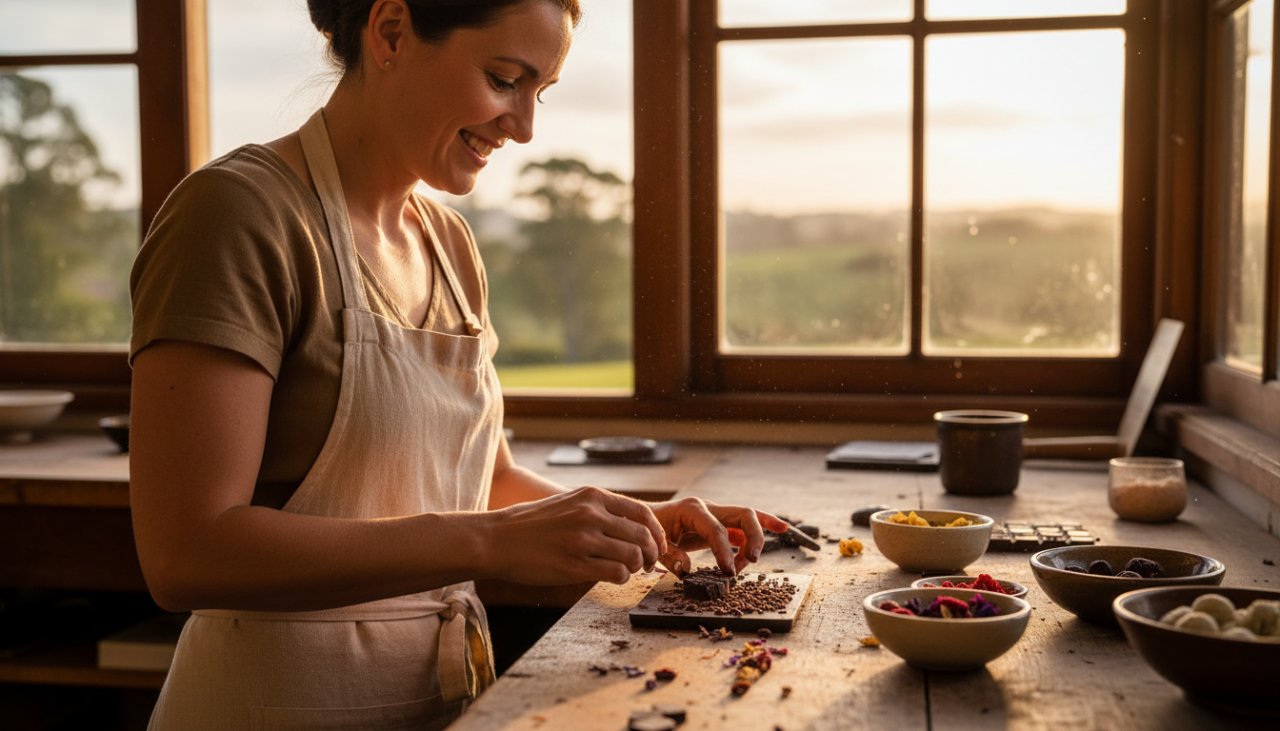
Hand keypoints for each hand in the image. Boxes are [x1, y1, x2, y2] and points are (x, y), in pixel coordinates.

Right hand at [485, 486, 667, 585]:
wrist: (496, 539)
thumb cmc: (530, 524)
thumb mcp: (567, 502)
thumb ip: (596, 509)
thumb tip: (628, 524)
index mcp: (592, 496)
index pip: (641, 513)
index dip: (655, 532)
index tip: (657, 545)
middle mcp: (591, 514)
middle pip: (642, 535)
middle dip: (650, 553)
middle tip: (646, 564)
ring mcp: (583, 540)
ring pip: (633, 555)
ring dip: (636, 567)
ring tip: (628, 571)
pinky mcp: (575, 565)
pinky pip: (616, 573)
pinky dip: (622, 578)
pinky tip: (613, 578)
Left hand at [650, 497, 786, 576]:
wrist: (645, 519)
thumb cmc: (649, 531)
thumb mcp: (654, 545)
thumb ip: (670, 556)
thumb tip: (687, 569)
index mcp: (692, 510)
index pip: (717, 530)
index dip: (725, 552)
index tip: (729, 572)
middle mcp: (709, 507)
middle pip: (743, 515)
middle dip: (754, 537)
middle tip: (752, 561)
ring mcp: (717, 513)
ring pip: (748, 518)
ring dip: (757, 539)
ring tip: (749, 563)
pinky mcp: (721, 522)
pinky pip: (745, 524)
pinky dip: (764, 526)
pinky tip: (783, 529)